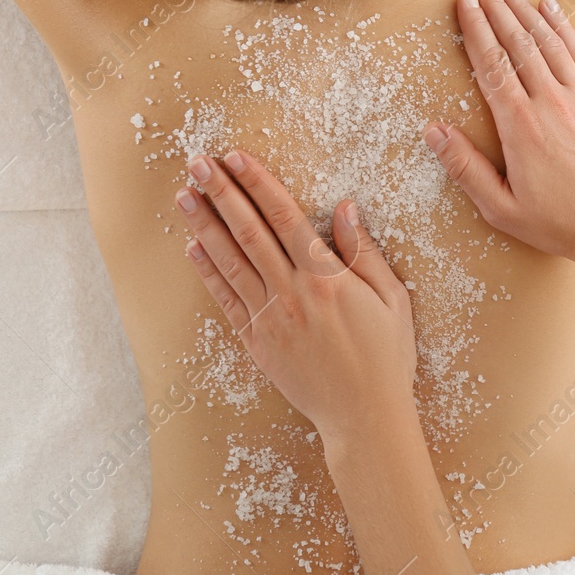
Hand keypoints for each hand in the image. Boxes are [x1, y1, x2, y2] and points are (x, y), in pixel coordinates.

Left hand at [177, 149, 416, 440]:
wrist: (364, 417)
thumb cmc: (386, 357)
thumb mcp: (391, 298)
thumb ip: (363, 252)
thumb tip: (344, 208)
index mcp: (326, 277)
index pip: (284, 217)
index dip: (258, 183)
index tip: (236, 157)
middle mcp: (291, 293)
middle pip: (248, 231)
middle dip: (220, 193)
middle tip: (196, 163)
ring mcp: (269, 318)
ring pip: (229, 262)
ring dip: (204, 226)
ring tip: (183, 196)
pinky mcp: (257, 342)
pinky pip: (225, 300)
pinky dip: (208, 272)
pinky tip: (193, 247)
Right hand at [422, 0, 574, 268]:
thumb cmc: (559, 224)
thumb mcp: (502, 208)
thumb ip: (465, 168)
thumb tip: (432, 130)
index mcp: (520, 127)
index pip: (491, 64)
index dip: (475, 28)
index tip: (462, 0)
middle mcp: (551, 102)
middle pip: (517, 42)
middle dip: (494, 6)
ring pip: (547, 41)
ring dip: (523, 8)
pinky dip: (562, 26)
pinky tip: (549, 7)